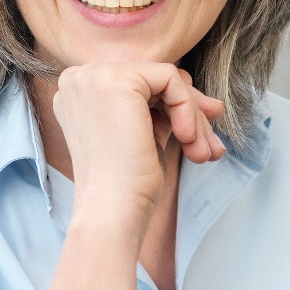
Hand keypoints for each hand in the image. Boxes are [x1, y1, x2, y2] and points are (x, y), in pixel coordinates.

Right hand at [51, 62, 226, 222]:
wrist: (111, 212)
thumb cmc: (126, 185)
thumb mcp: (143, 136)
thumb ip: (163, 110)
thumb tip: (211, 103)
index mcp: (78, 91)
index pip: (140, 85)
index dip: (174, 107)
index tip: (198, 134)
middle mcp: (79, 77)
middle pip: (153, 80)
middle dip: (190, 111)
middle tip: (211, 144)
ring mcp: (94, 76)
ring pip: (165, 79)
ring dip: (193, 116)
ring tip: (203, 152)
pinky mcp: (117, 80)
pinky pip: (170, 79)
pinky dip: (188, 109)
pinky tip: (188, 139)